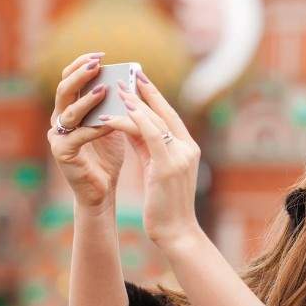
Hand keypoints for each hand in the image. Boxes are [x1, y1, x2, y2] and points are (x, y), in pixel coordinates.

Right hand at [46, 52, 125, 211]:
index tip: (101, 54)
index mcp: (68, 108)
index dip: (81, 63)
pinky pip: (78, 136)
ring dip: (87, 99)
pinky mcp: (62, 153)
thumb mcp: (112, 123)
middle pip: (63, 89)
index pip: (68, 78)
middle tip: (97, 64)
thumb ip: (113, 104)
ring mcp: (58, 136)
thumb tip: (129, 80)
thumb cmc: (107, 156)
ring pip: (68, 111)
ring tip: (105, 89)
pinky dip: (94, 127)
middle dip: (80, 74)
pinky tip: (110, 122)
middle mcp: (58, 119)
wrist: (101, 189)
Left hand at [98, 71, 202, 250]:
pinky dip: (133, 121)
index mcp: (188, 149)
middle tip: (132, 73)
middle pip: (165, 113)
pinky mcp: (168, 166)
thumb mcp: (156, 170)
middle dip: (147, 92)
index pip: (170, 117)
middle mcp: (188, 149)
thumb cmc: (165, 205)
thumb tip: (131, 127)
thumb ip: (147, 148)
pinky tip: (117, 113)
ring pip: (156, 121)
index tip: (142, 80)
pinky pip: (149, 135)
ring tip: (120, 88)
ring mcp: (180, 156)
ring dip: (137, 102)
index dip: (156, 97)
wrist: (176, 232)